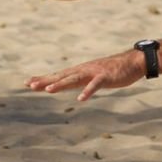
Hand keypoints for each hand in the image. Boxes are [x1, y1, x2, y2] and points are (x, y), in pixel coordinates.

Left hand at [24, 49, 143, 102]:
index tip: (27, 82)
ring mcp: (94, 73)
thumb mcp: (92, 75)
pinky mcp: (105, 77)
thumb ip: (79, 80)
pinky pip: (95, 85)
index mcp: (79, 71)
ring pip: (74, 79)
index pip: (58, 75)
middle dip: (45, 81)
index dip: (43, 78)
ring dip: (61, 84)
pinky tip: (80, 99)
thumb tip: (66, 85)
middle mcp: (83, 70)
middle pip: (61, 76)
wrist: (133, 62)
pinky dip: (87, 91)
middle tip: (30, 85)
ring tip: (48, 90)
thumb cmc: (113, 70)